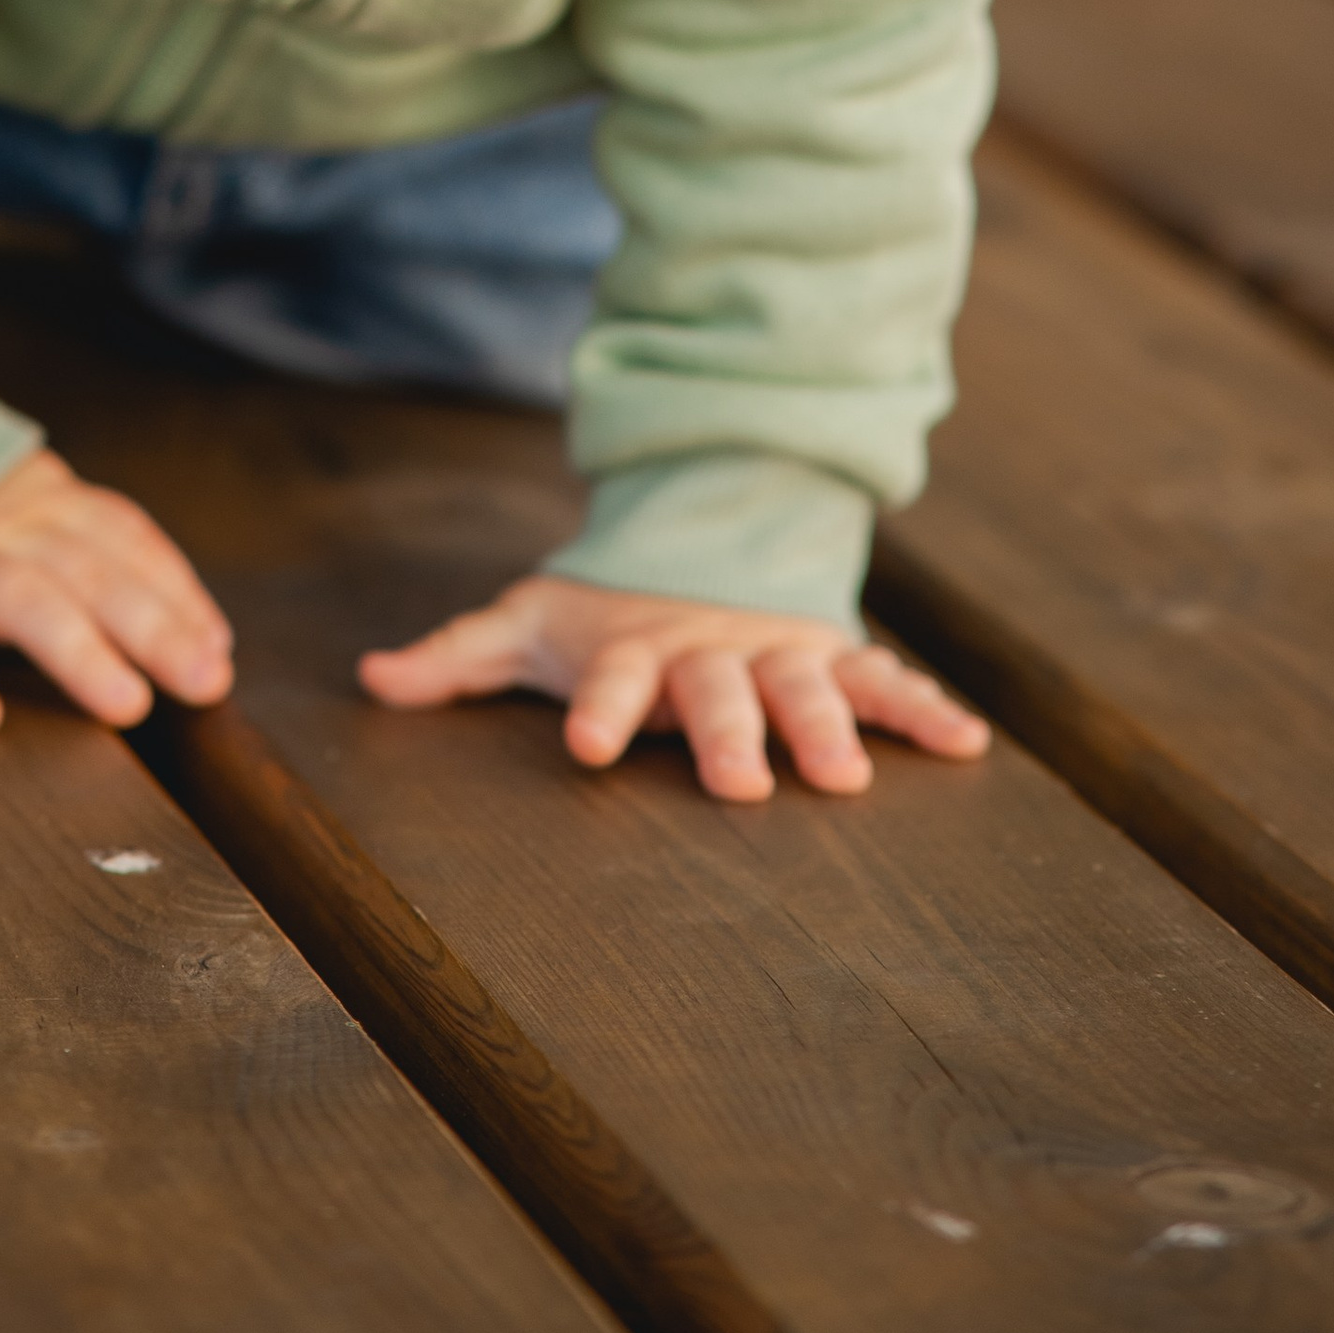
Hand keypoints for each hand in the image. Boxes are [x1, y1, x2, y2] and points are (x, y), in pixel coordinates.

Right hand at [0, 448, 234, 740]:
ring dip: (77, 649)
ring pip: (20, 596)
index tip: (216, 653)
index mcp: (52, 505)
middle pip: (89, 569)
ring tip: (126, 704)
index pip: (126, 541)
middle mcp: (9, 527)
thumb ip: (116, 571)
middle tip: (202, 683)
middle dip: (153, 626)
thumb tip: (212, 643)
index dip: (176, 593)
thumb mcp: (40, 525)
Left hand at [358, 573, 990, 803]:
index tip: (587, 745)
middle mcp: (710, 651)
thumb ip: (456, 658)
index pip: (612, 677)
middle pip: (721, 691)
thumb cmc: (601, 616)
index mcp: (635, 649)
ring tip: (849, 776)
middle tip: (743, 784)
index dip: (599, 706)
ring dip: (831, 725)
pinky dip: (922, 706)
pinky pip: (880, 678)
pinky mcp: (827, 656)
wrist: (695, 548)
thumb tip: (369, 678)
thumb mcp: (527, 627)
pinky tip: (964, 740)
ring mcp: (775, 651)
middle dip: (732, 734)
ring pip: (808, 683)